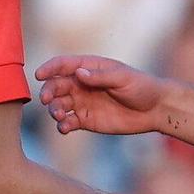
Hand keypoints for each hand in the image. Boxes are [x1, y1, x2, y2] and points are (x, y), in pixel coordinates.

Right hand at [35, 55, 167, 136]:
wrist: (154, 110)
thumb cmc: (141, 87)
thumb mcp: (123, 78)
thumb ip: (100, 76)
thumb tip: (79, 73)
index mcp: (89, 68)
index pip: (63, 65)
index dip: (49, 68)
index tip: (39, 75)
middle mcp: (81, 84)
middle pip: (56, 86)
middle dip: (49, 92)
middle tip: (47, 100)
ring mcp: (82, 103)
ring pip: (59, 105)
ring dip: (54, 110)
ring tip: (60, 115)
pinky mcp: (85, 120)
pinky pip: (67, 122)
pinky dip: (62, 125)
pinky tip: (64, 128)